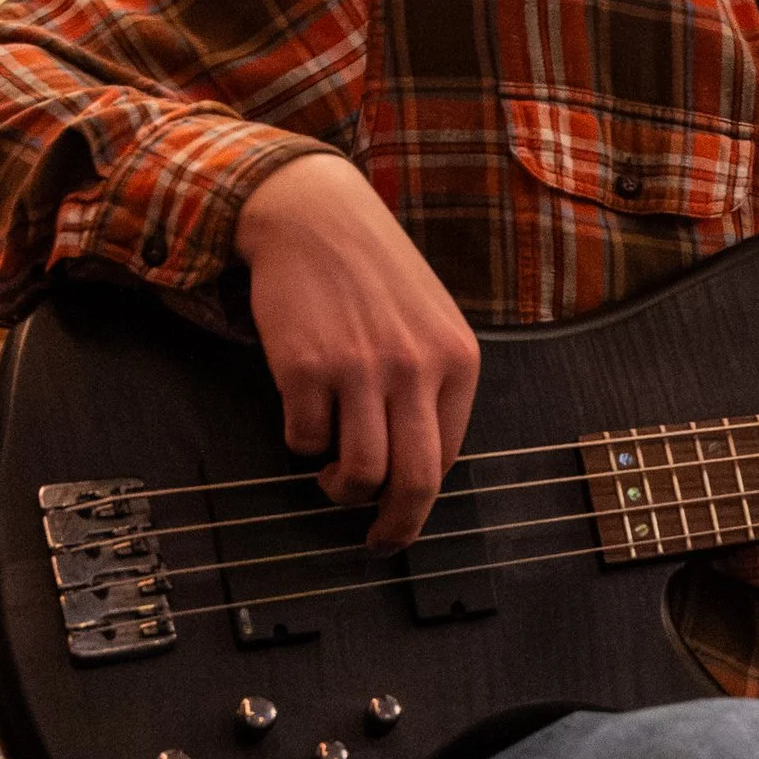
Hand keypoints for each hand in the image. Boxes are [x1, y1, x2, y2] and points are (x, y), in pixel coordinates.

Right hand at [233, 154, 479, 550]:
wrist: (317, 216)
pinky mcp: (305, 367)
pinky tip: (305, 417)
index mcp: (457, 361)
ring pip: (358, 474)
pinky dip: (300, 444)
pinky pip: (303, 440)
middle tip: (380, 541)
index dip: (422, 497)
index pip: (449, 457)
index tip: (404, 516)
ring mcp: (360, 368)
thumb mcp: (431, 323)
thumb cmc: (376, 274)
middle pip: (415, 480)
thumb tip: (420, 465)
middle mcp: (416, 367)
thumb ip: (433, 386)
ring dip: (341, 490)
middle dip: (397, 527)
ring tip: (332, 477)